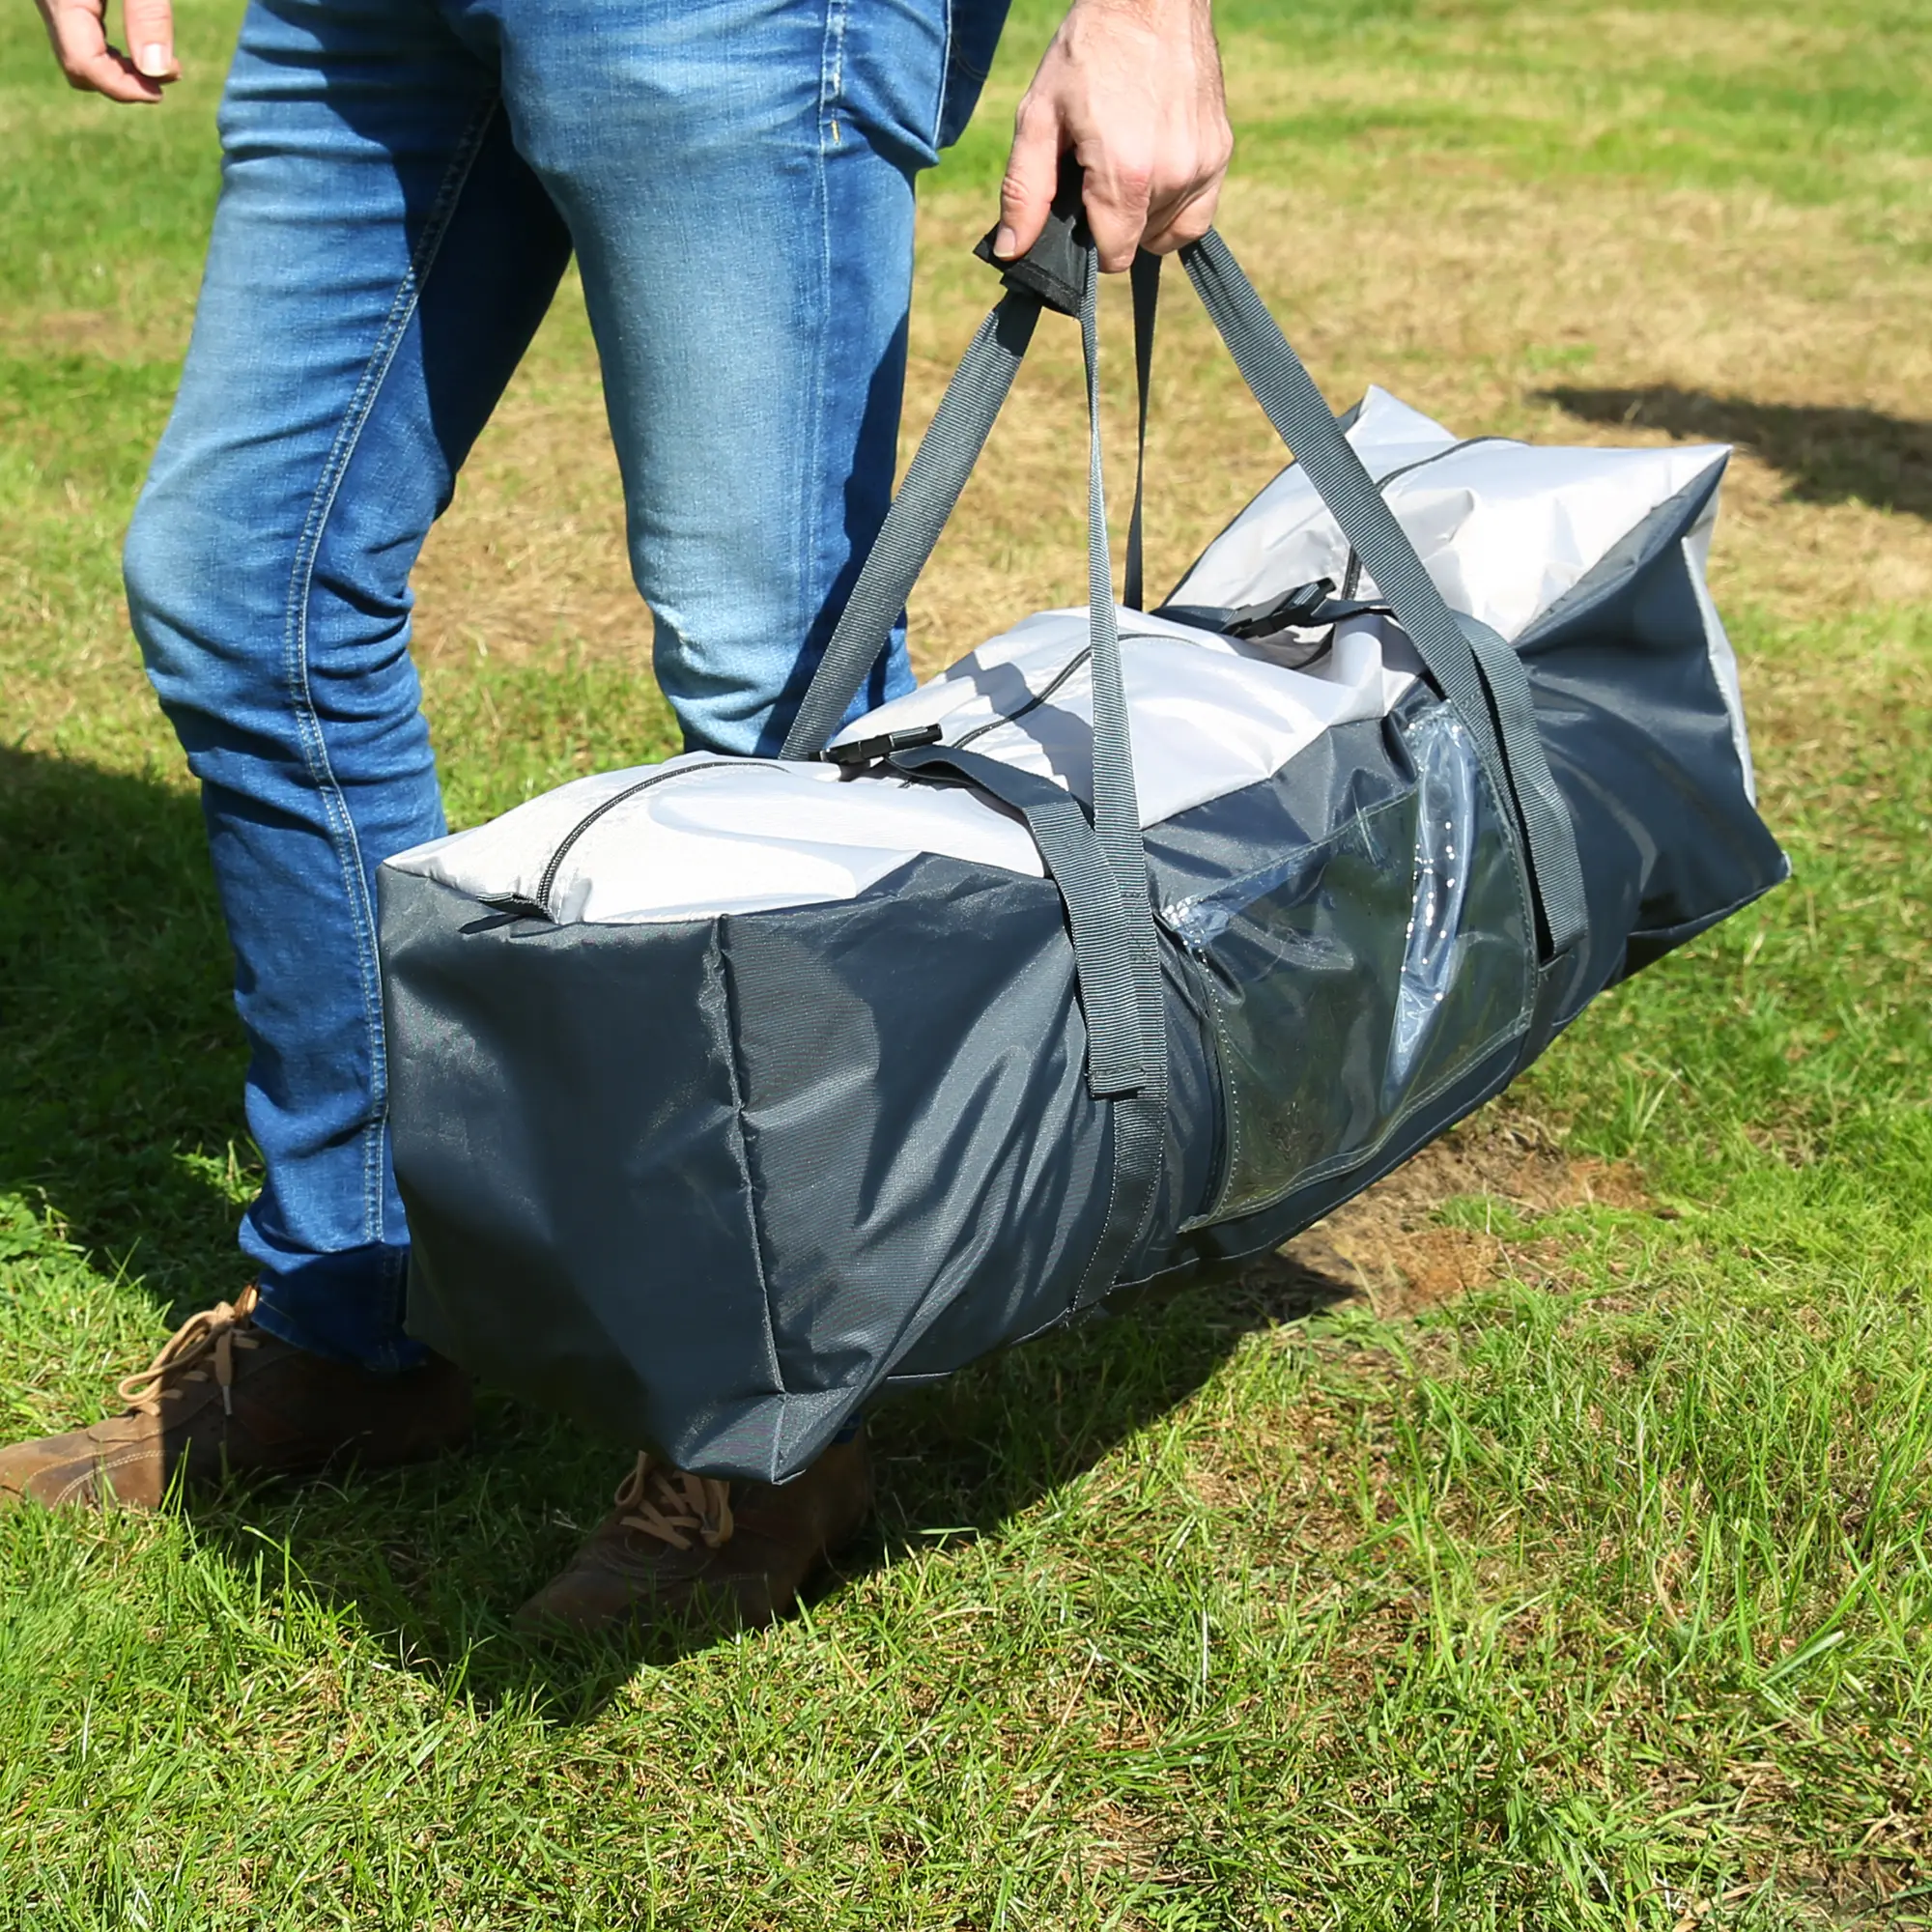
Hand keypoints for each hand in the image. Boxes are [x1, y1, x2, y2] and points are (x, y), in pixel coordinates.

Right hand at [35, 0, 178, 101]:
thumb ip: (148, 14)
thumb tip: (156, 70)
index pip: (82, 64)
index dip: (123, 88)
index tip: (161, 93)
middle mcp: (48, 1)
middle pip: (78, 67)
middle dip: (123, 84)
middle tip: (168, 76)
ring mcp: (52, 0)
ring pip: (78, 54)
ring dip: (120, 70)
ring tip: (164, 67)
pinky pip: (81, 37)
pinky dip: (111, 53)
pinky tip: (142, 48)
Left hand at [996, 0, 1230, 272]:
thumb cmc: (1089, 52)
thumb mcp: (1039, 116)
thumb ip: (1025, 191)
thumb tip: (1011, 252)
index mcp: (1126, 174)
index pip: (1113, 256)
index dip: (1090, 243)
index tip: (1080, 209)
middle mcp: (1173, 176)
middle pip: (1138, 244)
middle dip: (1114, 222)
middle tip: (1099, 170)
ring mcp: (1203, 165)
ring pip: (1168, 232)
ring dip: (1145, 214)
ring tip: (1127, 162)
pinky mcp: (1221, 153)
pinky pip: (1198, 214)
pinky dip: (1175, 206)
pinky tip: (1155, 173)